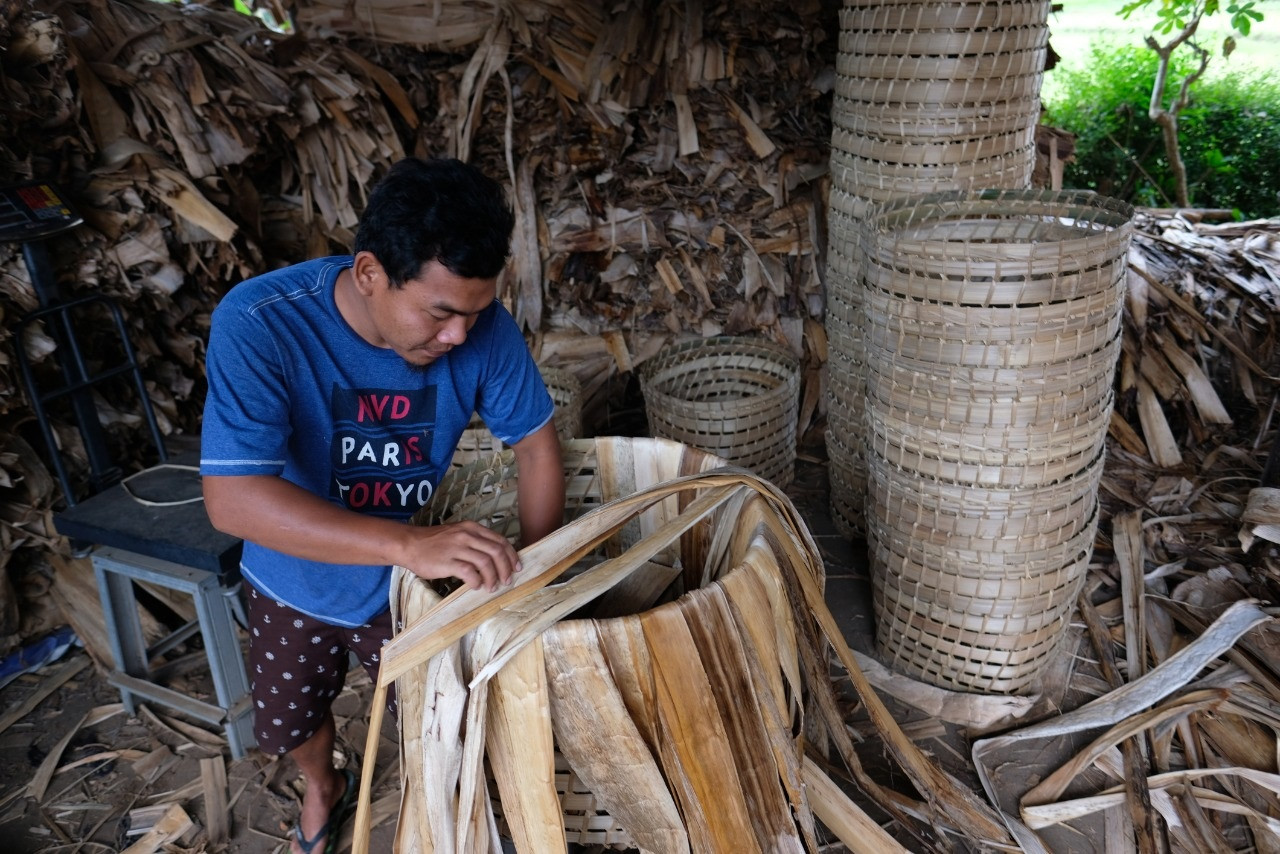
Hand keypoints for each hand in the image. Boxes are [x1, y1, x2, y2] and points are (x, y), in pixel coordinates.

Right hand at [400, 520, 520, 591]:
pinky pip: (470, 573)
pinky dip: (477, 582)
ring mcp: (458, 547)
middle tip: (506, 581)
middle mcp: (467, 535)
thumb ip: (476, 541)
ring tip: (491, 587)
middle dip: (506, 569)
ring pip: (486, 563)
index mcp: (472, 528)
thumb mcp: (458, 533)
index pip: (501, 541)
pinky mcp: (448, 561)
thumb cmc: (434, 542)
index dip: (511, 556)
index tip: (516, 567)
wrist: (410, 544)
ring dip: (493, 578)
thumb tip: (495, 557)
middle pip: (497, 552)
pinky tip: (476, 586)